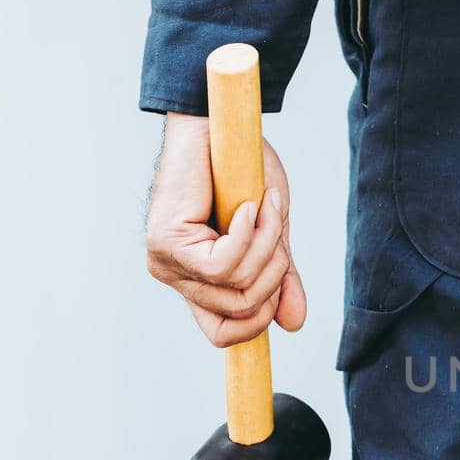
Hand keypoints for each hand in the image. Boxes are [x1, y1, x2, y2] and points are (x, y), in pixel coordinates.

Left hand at [145, 113, 306, 346]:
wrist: (218, 127)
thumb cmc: (241, 174)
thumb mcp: (270, 234)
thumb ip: (280, 277)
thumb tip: (293, 323)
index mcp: (198, 282)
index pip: (221, 333)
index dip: (257, 324)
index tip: (282, 287)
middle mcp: (177, 279)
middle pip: (241, 310)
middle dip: (275, 270)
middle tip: (276, 223)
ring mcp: (166, 262)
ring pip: (235, 286)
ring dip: (265, 244)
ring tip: (264, 205)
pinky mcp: (166, 242)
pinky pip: (221, 264)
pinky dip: (247, 234)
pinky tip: (245, 206)